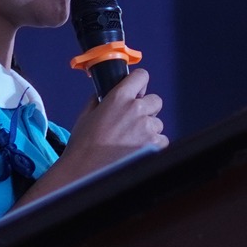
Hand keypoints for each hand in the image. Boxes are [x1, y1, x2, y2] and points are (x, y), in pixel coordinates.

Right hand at [27, 68, 164, 200]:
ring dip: (149, 129)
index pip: (141, 76)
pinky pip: (162, 140)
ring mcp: (147, 127)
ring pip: (158, 123)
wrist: (86, 170)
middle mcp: (136, 109)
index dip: (139, 84)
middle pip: (155, 100)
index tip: (137, 91)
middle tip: (134, 121)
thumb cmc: (83, 145)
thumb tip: (104, 95)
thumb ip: (99, 100)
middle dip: (147, 109)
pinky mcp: (153, 144)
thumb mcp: (86, 115)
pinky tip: (138, 149)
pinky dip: (154, 144)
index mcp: (119, 97)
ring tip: (131, 141)